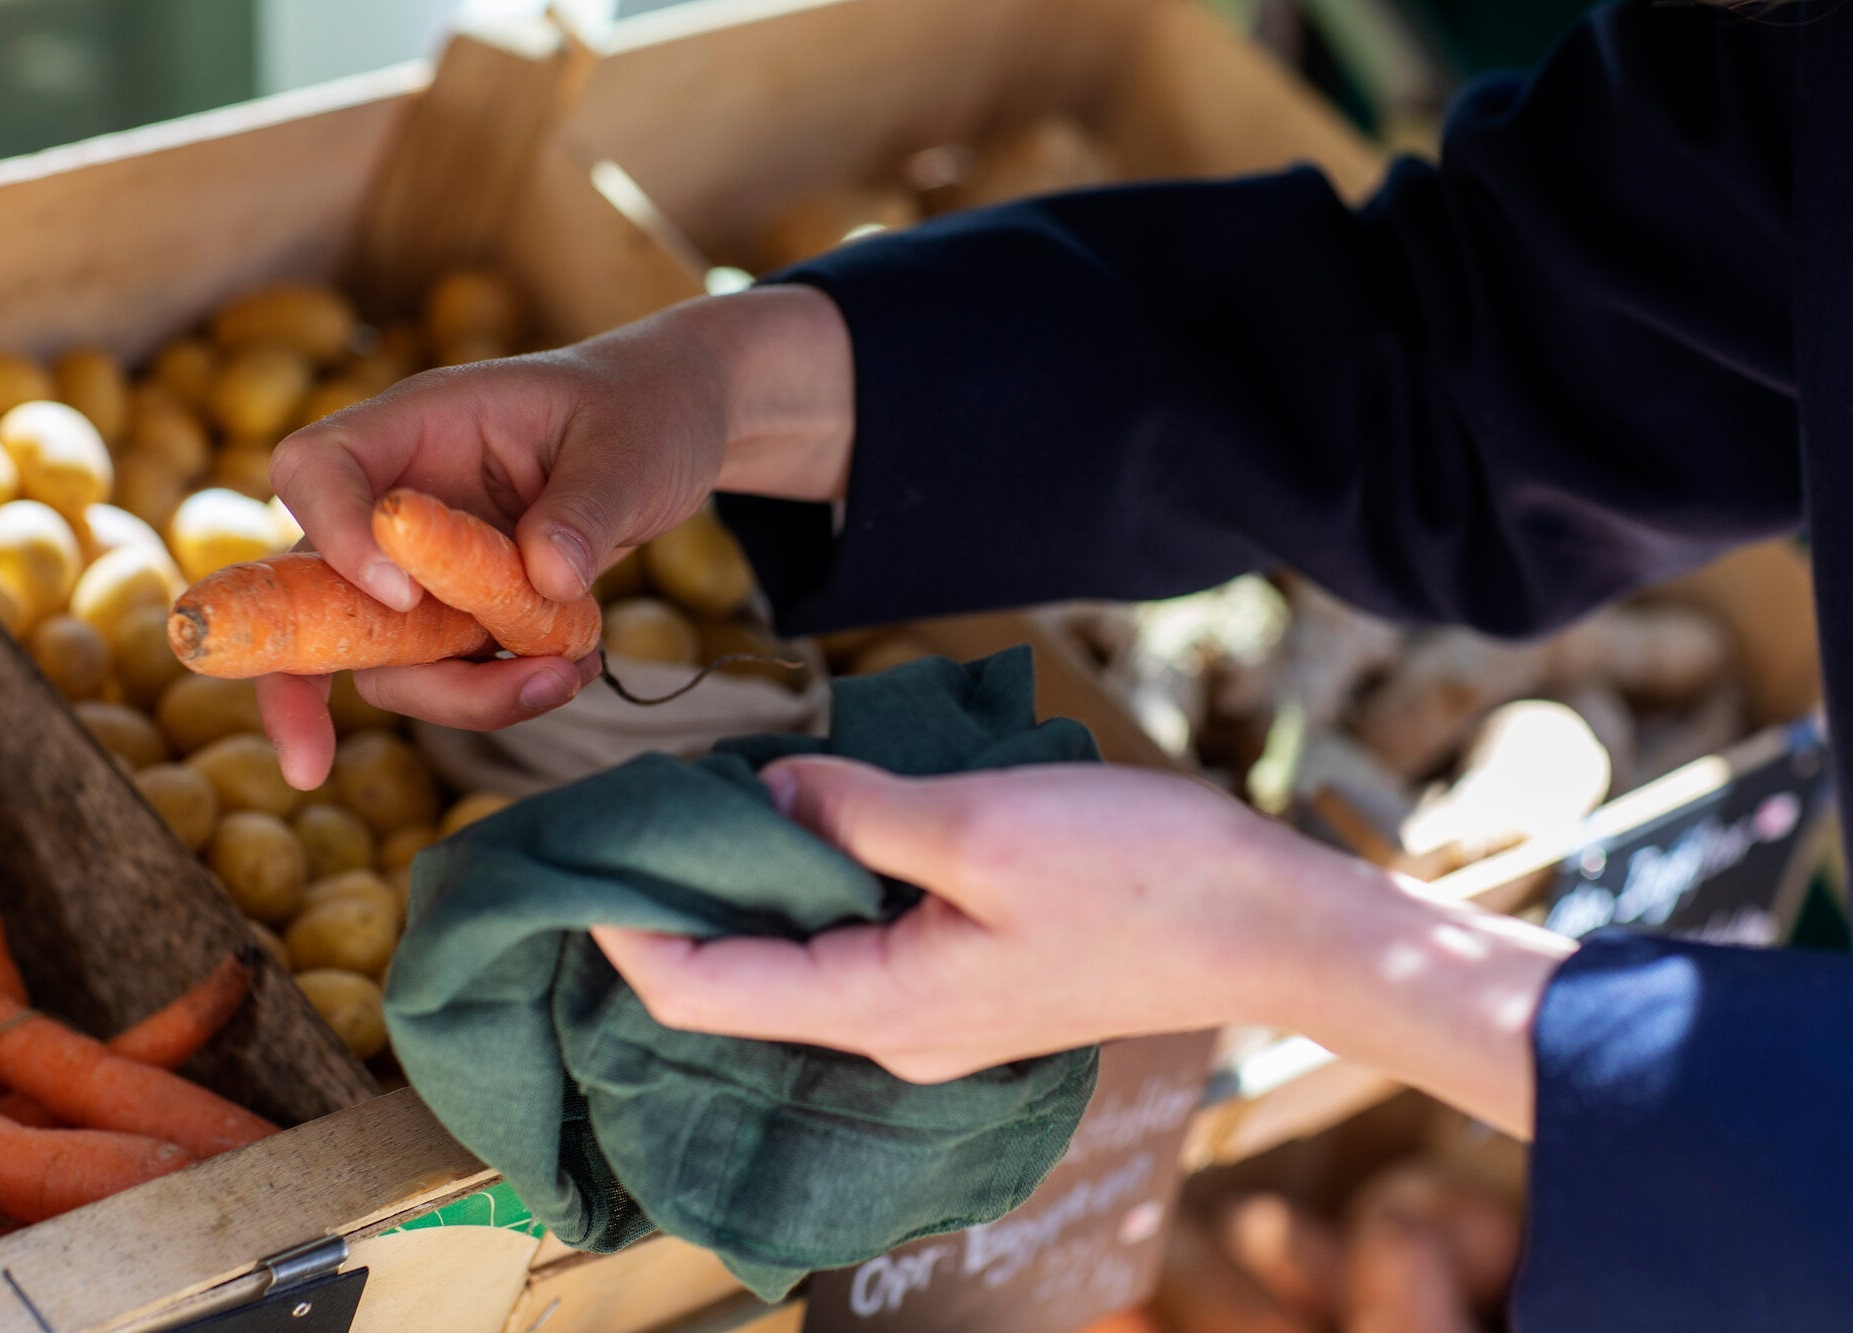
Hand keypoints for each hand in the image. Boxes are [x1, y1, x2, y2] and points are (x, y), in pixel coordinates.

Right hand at [259, 285, 855, 787]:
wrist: (670, 431)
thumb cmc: (643, 410)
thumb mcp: (630, 447)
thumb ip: (589, 505)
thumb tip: (549, 576)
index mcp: (417, 426)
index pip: (318, 468)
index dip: (333, 535)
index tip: (401, 595)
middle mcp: (399, 500)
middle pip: (313, 591)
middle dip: (300, 683)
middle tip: (309, 769)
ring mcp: (423, 563)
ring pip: (388, 656)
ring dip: (463, 694)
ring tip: (567, 679)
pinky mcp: (460, 612)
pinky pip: (450, 672)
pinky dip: (502, 691)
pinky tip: (575, 672)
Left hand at [593, 756, 1573, 1137]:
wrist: (1269, 924)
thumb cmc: (1137, 876)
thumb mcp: (978, 827)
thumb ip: (854, 814)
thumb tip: (763, 800)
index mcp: (878, 1007)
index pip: (698, 992)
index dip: (624, 927)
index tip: (582, 847)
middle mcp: (891, 1032)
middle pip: (742, 976)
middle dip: (688, 892)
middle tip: (656, 793)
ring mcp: (934, 1016)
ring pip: (804, 952)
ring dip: (763, 878)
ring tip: (736, 787)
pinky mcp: (970, 984)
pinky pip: (863, 940)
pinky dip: (827, 880)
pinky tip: (832, 813)